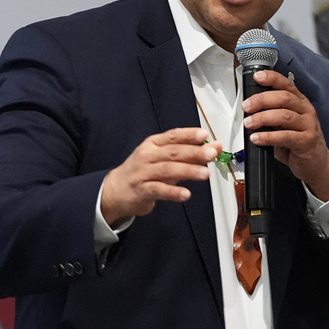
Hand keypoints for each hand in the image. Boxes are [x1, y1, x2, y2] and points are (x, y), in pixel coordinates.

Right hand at [100, 127, 219, 226]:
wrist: (114, 190)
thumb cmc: (142, 172)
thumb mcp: (163, 159)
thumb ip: (188, 154)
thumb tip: (214, 147)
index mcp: (153, 144)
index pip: (172, 136)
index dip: (188, 134)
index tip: (204, 135)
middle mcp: (147, 156)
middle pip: (172, 152)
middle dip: (194, 152)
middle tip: (211, 153)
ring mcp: (143, 173)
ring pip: (167, 170)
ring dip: (187, 171)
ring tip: (204, 173)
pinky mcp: (141, 190)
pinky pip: (158, 190)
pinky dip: (173, 192)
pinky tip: (185, 194)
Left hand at [242, 70, 328, 200]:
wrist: (316, 164)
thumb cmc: (298, 142)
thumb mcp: (284, 124)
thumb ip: (271, 114)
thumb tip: (249, 108)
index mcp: (300, 102)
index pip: (287, 84)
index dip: (272, 78)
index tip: (257, 77)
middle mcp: (306, 111)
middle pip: (284, 98)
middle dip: (262, 100)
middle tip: (247, 106)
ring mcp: (308, 126)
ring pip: (284, 116)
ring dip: (263, 118)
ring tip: (249, 123)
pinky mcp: (307, 141)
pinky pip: (286, 136)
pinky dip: (268, 137)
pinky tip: (257, 139)